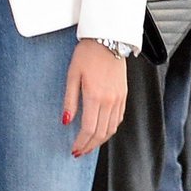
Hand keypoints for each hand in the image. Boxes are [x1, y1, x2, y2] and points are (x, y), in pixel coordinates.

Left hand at [62, 40, 127, 156]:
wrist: (108, 39)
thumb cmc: (87, 54)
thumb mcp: (72, 76)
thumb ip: (70, 100)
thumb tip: (66, 121)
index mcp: (95, 96)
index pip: (89, 129)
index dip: (81, 143)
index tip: (74, 149)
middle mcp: (109, 101)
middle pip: (101, 133)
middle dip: (89, 146)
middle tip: (79, 152)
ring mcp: (119, 99)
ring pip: (112, 128)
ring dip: (100, 140)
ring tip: (89, 145)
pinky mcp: (124, 95)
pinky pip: (118, 119)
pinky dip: (110, 129)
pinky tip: (101, 130)